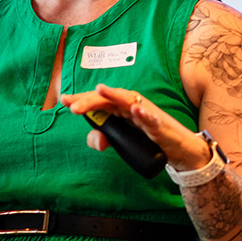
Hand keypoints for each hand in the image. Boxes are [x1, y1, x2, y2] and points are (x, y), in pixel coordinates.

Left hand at [60, 84, 210, 171]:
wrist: (178, 149)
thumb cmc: (148, 139)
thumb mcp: (120, 141)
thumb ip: (103, 139)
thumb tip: (96, 140)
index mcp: (120, 109)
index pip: (99, 101)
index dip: (82, 99)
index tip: (63, 99)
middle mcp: (132, 106)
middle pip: (109, 98)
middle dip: (90, 100)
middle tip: (72, 107)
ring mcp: (146, 113)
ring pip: (128, 101)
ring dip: (114, 95)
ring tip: (99, 90)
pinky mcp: (159, 125)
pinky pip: (151, 118)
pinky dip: (144, 113)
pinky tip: (135, 110)